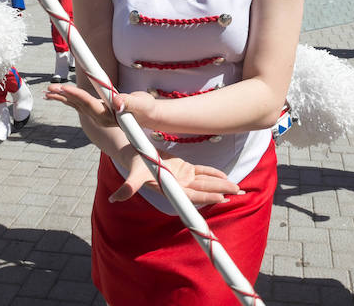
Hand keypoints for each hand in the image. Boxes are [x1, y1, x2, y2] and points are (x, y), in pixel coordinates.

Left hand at [45, 84, 157, 127]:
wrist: (147, 115)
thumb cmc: (145, 108)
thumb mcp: (140, 103)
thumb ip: (128, 102)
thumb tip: (117, 102)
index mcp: (109, 115)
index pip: (90, 104)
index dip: (77, 95)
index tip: (64, 87)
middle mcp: (100, 117)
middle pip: (79, 104)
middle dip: (64, 95)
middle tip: (49, 88)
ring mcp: (97, 115)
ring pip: (76, 105)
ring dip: (62, 97)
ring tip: (48, 91)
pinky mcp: (97, 111)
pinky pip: (79, 104)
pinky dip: (69, 98)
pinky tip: (60, 94)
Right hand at [112, 146, 239, 205]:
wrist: (135, 155)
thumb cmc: (135, 163)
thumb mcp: (133, 174)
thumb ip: (127, 187)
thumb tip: (114, 199)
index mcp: (170, 189)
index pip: (191, 196)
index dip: (205, 197)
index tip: (220, 198)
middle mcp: (179, 186)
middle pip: (204, 190)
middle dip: (221, 191)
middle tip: (238, 192)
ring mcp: (183, 178)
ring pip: (205, 182)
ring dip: (221, 184)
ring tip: (237, 188)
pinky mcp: (185, 169)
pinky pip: (202, 172)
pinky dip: (213, 173)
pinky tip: (225, 176)